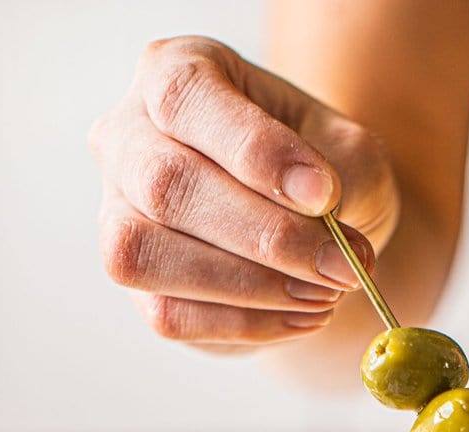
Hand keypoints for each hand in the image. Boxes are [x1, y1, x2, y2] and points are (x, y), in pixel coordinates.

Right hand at [89, 36, 397, 348]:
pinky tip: (302, 317)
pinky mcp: (135, 280)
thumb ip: (345, 176)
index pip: (185, 97)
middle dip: (265, 236)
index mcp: (175, 71)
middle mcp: (127, 135)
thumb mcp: (352, 154)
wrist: (310, 227)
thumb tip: (327, 229)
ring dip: (250, 287)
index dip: (255, 151)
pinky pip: (170, 314)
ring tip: (325, 295)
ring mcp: (117, 210)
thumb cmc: (321, 175)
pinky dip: (246, 323)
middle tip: (341, 268)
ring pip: (149, 255)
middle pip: (166, 185)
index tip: (327, 196)